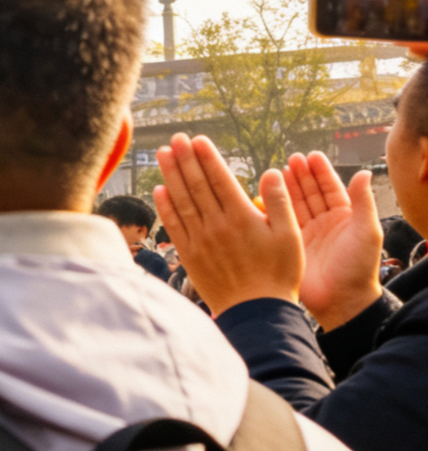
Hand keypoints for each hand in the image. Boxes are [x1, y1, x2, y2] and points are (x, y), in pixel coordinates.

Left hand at [154, 133, 301, 314]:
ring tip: (163, 153)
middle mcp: (217, 225)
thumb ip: (281, 203)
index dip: (207, 157)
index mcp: (242, 218)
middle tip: (175, 138)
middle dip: (185, 158)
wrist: (257, 312)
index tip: (197, 139)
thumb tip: (273, 172)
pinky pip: (174, 225)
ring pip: (182, 200)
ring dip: (171, 175)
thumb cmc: (279, 274)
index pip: (220, 179)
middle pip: (196, 185)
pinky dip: (165, 206)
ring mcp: (200, 239)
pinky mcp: (189, 254)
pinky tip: (160, 190)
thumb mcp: (291, 237)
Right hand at [283, 151, 382, 329]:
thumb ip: (363, 202)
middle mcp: (324, 223)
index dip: (321, 172)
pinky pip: (280, 220)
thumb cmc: (359, 268)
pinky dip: (274, 206)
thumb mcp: (366, 232)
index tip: (311, 156)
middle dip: (302, 175)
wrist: (340, 301)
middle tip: (291, 159)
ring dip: (287, 186)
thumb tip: (364, 172)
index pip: (331, 189)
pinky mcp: (290, 244)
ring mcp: (306, 233)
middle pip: (311, 193)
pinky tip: (266, 194)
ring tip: (278, 170)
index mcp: (344, 218)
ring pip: (295, 203)